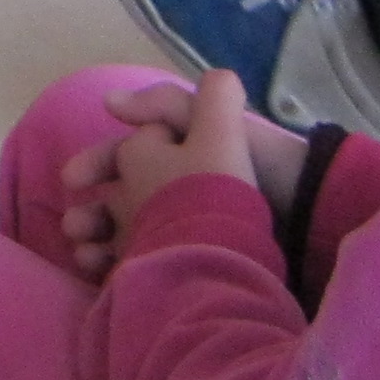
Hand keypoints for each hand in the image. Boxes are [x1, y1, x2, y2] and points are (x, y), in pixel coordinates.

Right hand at [54, 73, 260, 278]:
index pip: (124, 159)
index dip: (96, 164)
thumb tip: (108, 103)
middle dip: (90, 212)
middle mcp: (174, 195)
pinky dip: (120, 270)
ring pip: (127, 236)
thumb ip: (162, 103)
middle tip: (73, 227)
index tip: (72, 178)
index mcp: (176, 159)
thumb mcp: (212, 121)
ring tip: (85, 255)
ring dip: (98, 242)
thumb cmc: (260, 164)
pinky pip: (146, 266)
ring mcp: (181, 233)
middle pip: (118, 201)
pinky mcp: (190, 266)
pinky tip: (106, 277)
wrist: (308, 218)